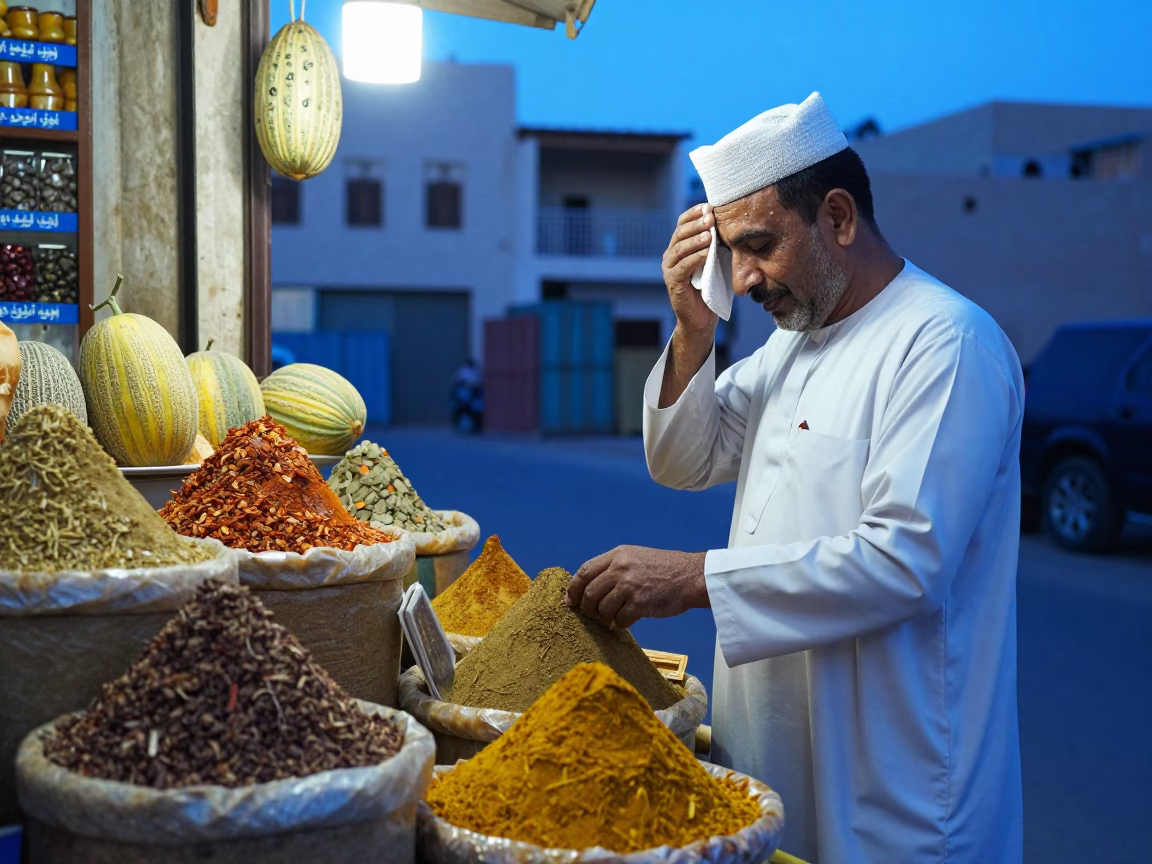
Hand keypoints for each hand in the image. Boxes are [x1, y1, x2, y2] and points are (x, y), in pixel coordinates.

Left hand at [565, 546, 709, 628]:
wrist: (691, 576)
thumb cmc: (665, 569)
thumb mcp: (637, 557)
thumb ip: (615, 567)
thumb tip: (590, 587)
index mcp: (618, 555)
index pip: (584, 571)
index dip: (574, 588)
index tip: (570, 601)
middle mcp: (621, 568)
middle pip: (590, 592)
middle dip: (587, 608)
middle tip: (592, 615)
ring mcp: (630, 586)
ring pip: (602, 609)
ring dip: (604, 618)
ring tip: (612, 618)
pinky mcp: (640, 603)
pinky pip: (620, 620)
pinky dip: (621, 624)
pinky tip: (628, 620)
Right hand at [662, 204, 718, 336]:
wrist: (702, 319)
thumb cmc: (711, 288)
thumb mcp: (716, 261)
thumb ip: (717, 244)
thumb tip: (731, 222)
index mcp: (679, 248)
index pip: (682, 224)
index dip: (694, 214)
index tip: (709, 206)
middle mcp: (670, 256)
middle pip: (680, 233)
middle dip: (696, 223)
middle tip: (710, 217)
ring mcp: (669, 270)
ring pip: (680, 249)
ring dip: (695, 239)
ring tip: (710, 233)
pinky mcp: (673, 283)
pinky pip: (683, 267)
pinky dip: (695, 259)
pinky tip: (706, 253)